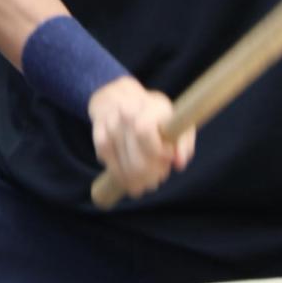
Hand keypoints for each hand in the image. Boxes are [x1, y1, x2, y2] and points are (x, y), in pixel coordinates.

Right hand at [88, 76, 194, 199]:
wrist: (122, 96)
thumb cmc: (156, 115)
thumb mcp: (176, 122)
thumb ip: (183, 143)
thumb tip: (178, 164)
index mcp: (150, 106)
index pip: (144, 130)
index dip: (155, 151)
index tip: (167, 158)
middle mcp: (127, 109)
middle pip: (135, 155)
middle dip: (147, 174)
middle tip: (154, 181)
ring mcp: (110, 119)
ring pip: (119, 159)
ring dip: (131, 179)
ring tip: (141, 186)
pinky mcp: (98, 129)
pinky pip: (105, 156)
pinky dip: (115, 170)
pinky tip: (125, 178)